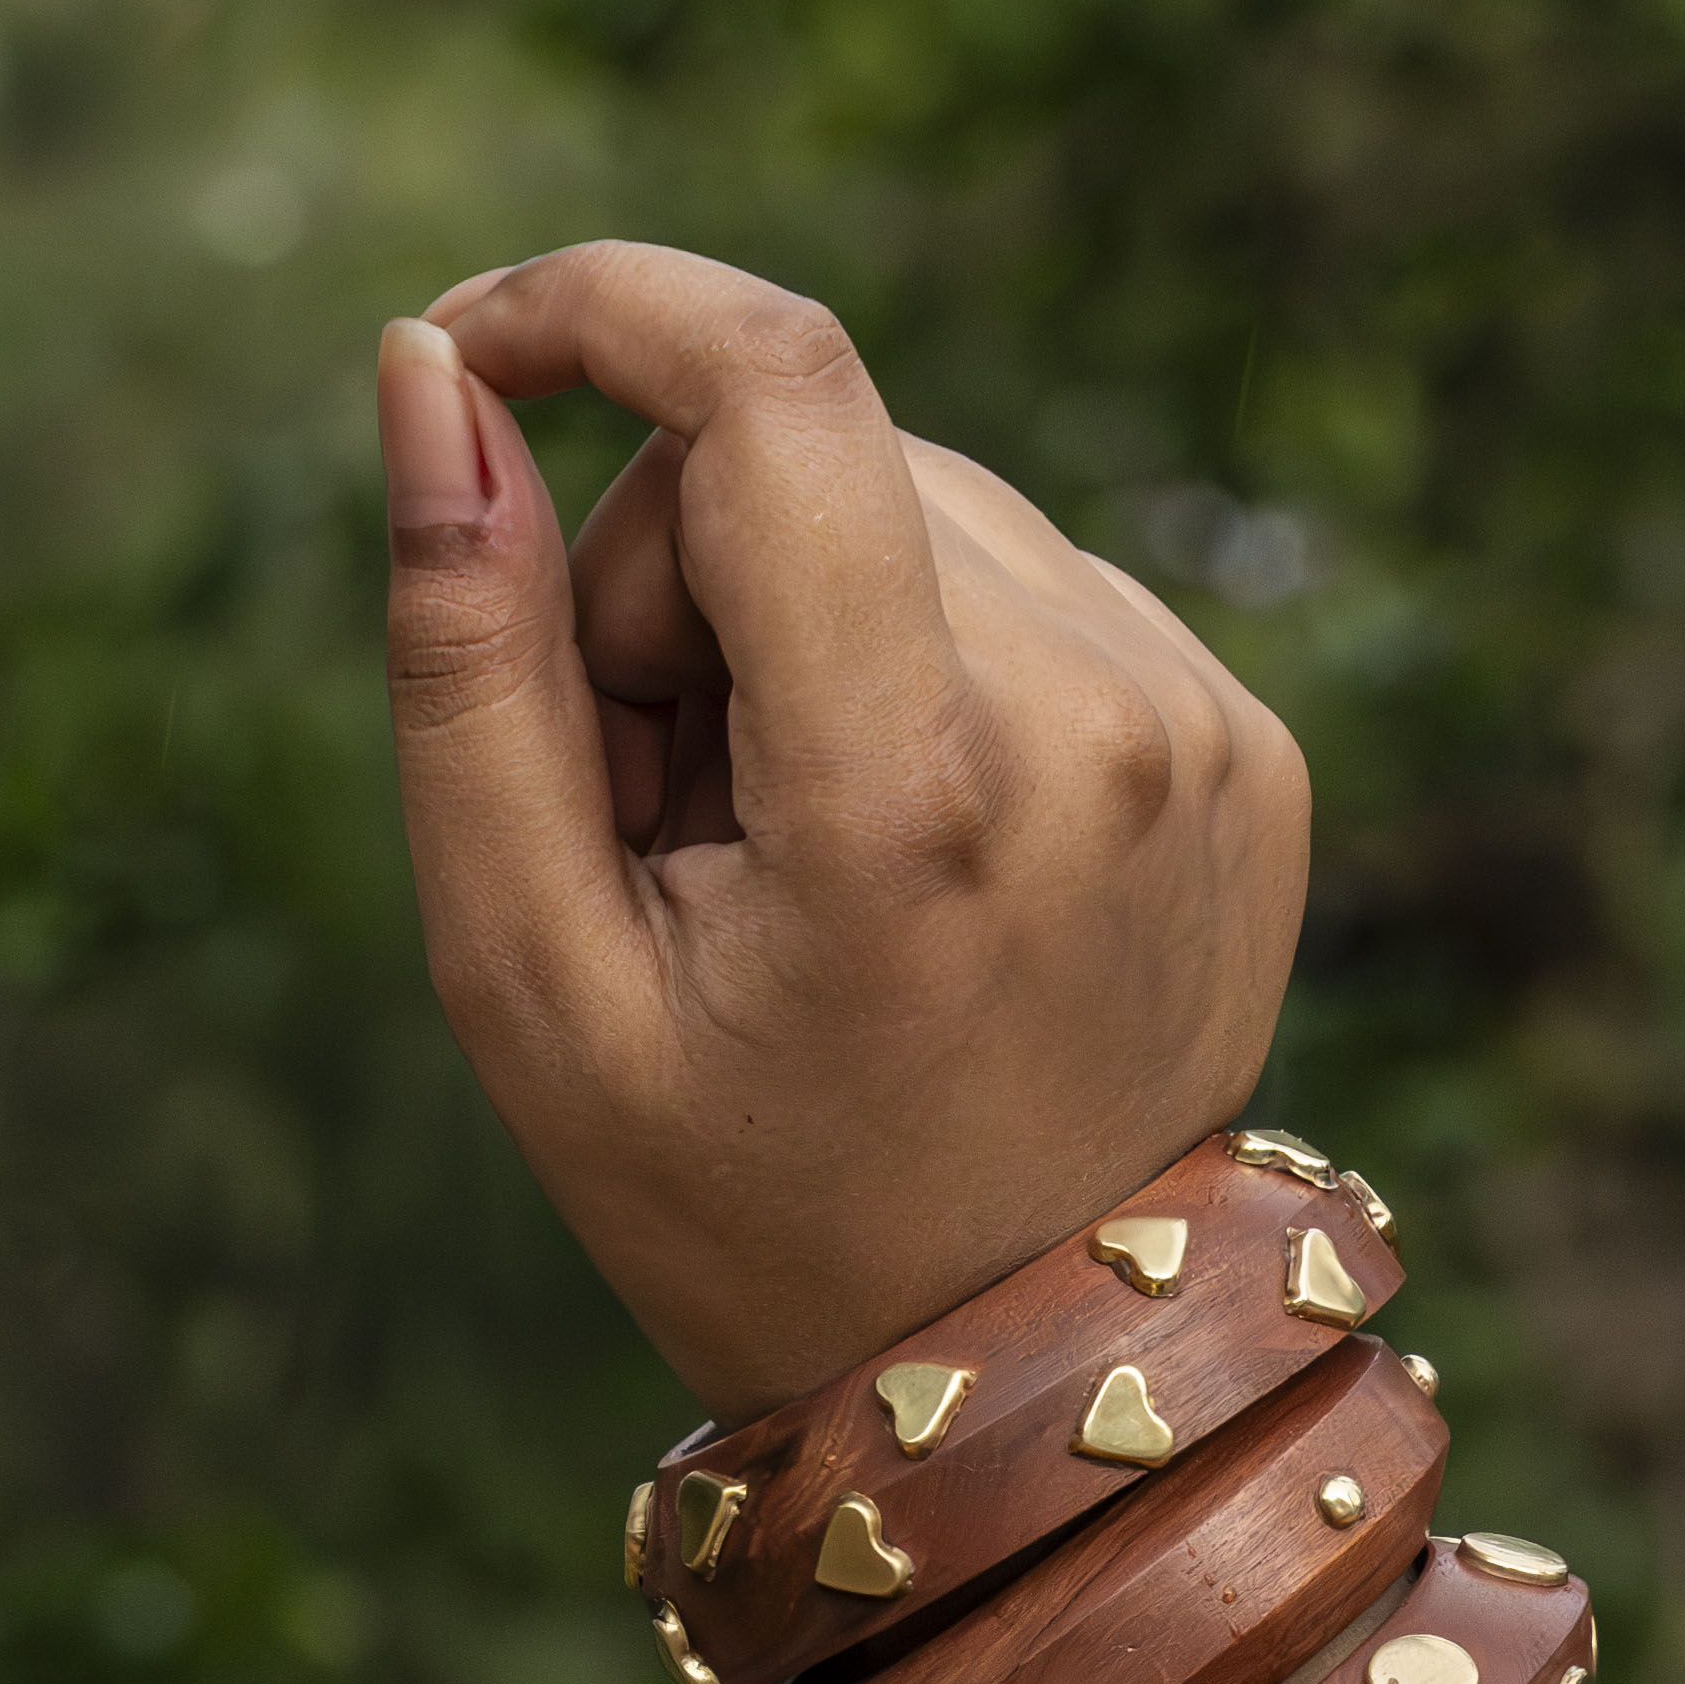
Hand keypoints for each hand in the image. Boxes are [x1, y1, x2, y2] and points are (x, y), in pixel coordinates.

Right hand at [377, 243, 1309, 1418]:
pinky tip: (916, 859)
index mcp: (921, 793)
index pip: (774, 384)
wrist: (1020, 1377)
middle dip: (680, 586)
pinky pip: (1035, 591)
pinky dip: (933, 673)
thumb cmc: (739, 1199)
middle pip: (810, 460)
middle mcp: (1104, 730)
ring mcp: (1209, 736)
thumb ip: (466, 659)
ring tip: (797, 864)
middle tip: (668, 827)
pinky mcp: (1257, 754)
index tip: (481, 348)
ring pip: (923, 506)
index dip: (601, 306)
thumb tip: (428, 366)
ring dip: (808, 630)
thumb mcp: (529, 976)